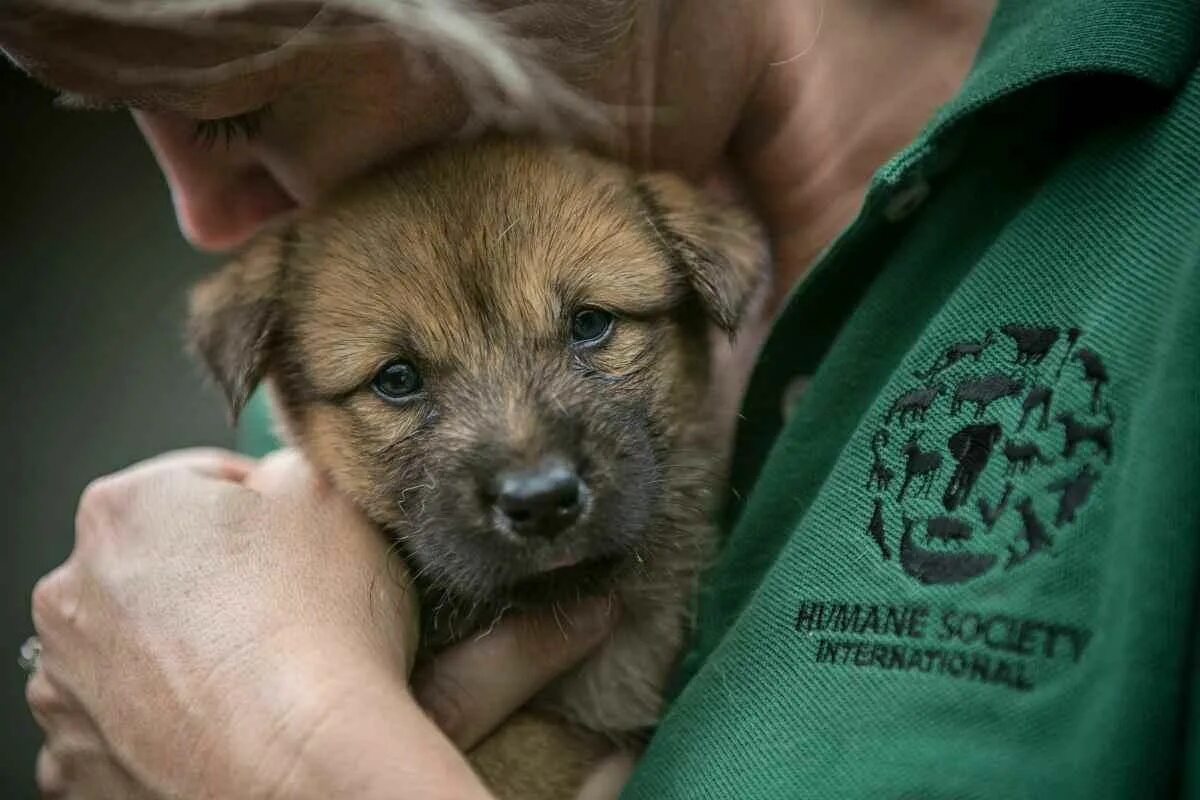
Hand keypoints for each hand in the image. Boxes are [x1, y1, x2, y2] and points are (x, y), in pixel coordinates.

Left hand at [27, 448, 623, 797]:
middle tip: (289, 607)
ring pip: (140, 646)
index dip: (267, 512)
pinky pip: (126, 723)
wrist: (304, 764)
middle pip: (164, 566)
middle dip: (218, 580)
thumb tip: (279, 474)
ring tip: (260, 673)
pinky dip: (166, 721)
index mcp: (127, 509)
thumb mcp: (331, 494)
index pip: (204, 486)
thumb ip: (291, 461)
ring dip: (186, 651)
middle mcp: (74, 593)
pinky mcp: (79, 759)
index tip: (303, 547)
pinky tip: (224, 721)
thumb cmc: (321, 628)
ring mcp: (69, 684)